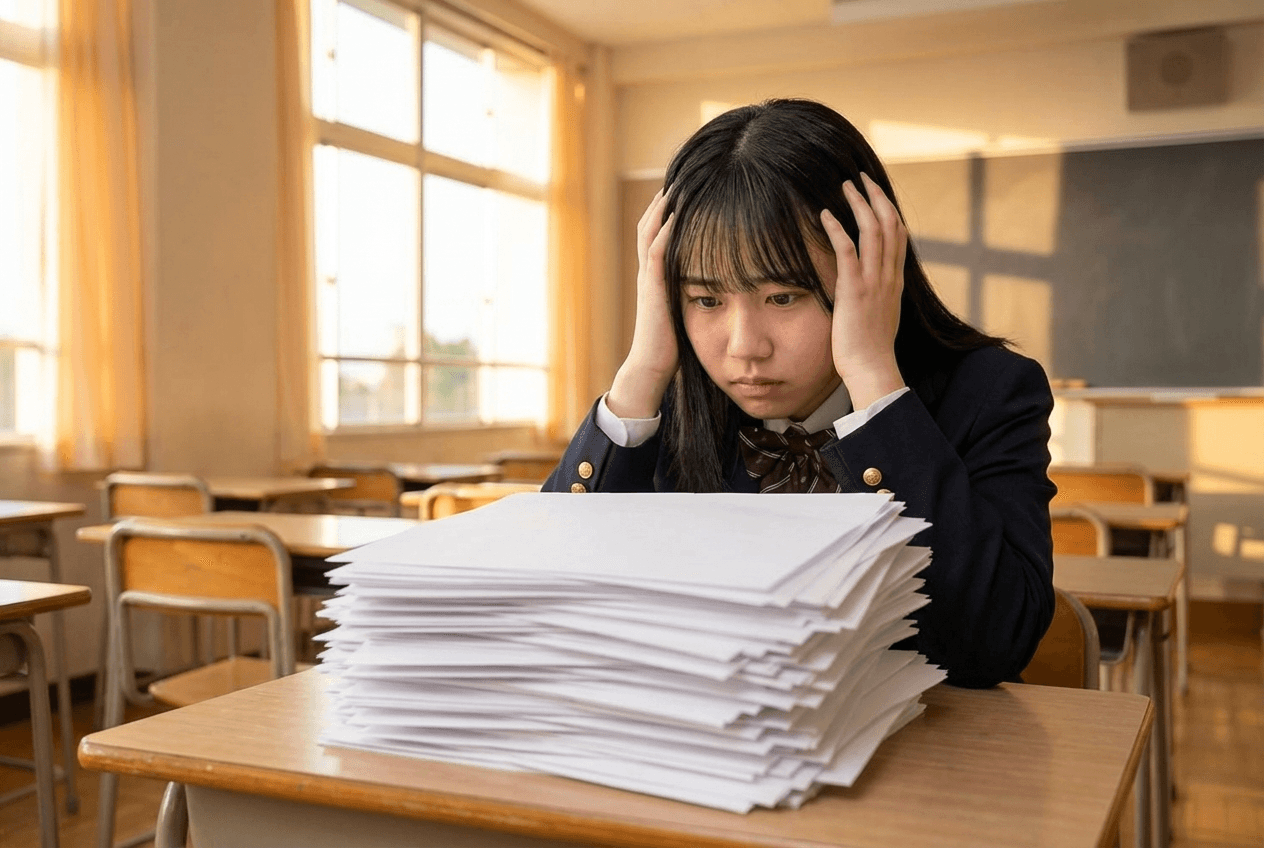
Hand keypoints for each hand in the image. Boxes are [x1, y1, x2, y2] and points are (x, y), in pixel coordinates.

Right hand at [608, 188, 677, 418]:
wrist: (651, 367)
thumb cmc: (671, 344)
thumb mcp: (684, 309)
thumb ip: (694, 292)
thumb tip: (715, 283)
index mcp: (655, 276)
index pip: (657, 233)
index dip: (667, 210)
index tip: (682, 188)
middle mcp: (648, 272)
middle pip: (650, 224)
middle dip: (663, 199)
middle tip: (678, 175)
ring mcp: (648, 279)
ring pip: (650, 232)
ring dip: (662, 207)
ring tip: (676, 184)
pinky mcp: (653, 289)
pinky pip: (657, 252)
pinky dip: (665, 231)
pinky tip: (677, 214)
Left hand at [820, 173, 906, 409]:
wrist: (872, 369)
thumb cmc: (870, 351)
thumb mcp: (879, 317)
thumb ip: (876, 298)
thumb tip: (868, 291)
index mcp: (895, 282)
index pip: (898, 236)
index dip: (888, 210)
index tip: (876, 194)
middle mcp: (889, 276)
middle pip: (890, 224)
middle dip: (875, 196)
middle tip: (861, 178)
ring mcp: (873, 281)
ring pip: (872, 230)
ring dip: (859, 204)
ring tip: (845, 185)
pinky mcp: (854, 290)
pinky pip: (847, 250)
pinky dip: (837, 229)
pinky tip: (826, 214)